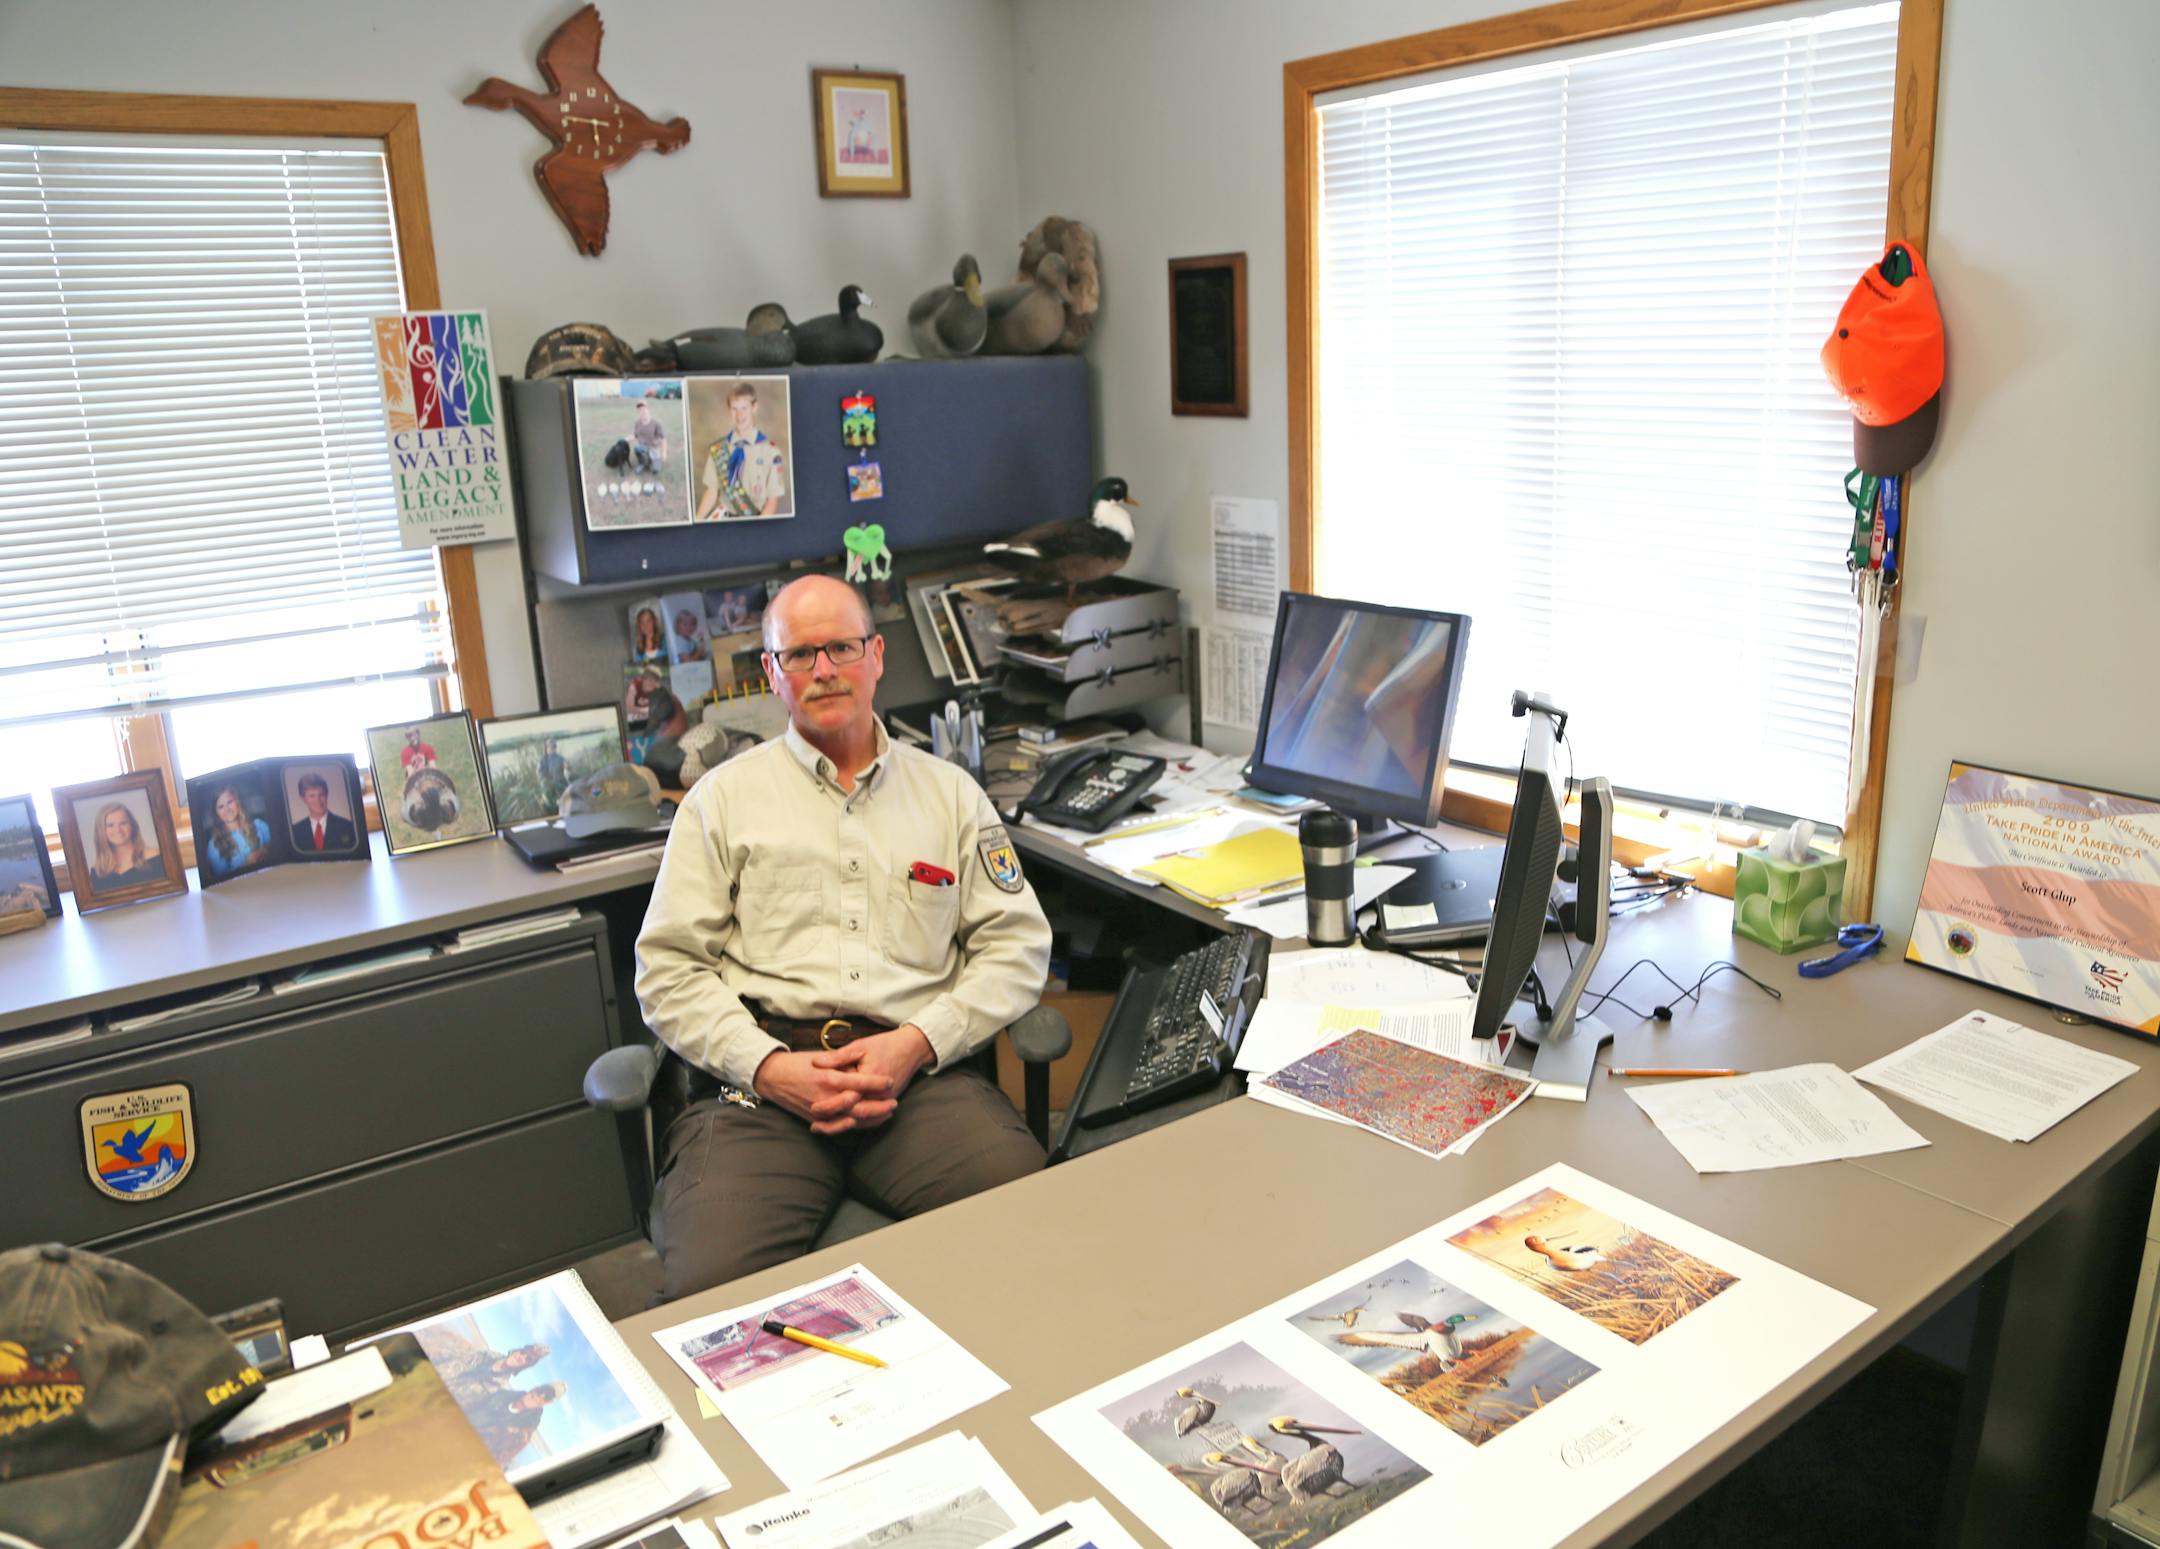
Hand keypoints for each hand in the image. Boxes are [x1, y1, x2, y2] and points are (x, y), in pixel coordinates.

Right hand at [751, 1049, 892, 1135]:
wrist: (773, 1077)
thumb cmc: (798, 1063)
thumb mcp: (821, 1057)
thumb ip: (841, 1064)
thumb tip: (860, 1068)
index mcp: (828, 1078)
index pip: (859, 1083)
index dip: (876, 1083)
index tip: (890, 1081)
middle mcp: (825, 1097)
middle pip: (858, 1107)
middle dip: (879, 1106)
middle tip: (894, 1102)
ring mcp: (820, 1111)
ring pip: (850, 1120)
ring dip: (871, 1119)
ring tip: (886, 1114)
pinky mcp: (814, 1120)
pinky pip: (837, 1128)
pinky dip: (854, 1127)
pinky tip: (866, 1123)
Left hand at [808, 1026, 935, 1131]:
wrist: (912, 1048)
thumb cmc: (884, 1044)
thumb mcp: (859, 1046)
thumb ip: (837, 1057)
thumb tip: (815, 1062)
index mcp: (870, 1077)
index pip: (847, 1097)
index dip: (830, 1104)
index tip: (813, 1108)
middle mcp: (879, 1093)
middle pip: (854, 1114)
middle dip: (834, 1122)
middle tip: (815, 1125)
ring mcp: (885, 1100)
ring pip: (863, 1120)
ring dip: (843, 1127)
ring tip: (823, 1129)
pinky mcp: (888, 1102)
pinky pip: (872, 1119)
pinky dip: (857, 1124)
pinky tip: (843, 1124)